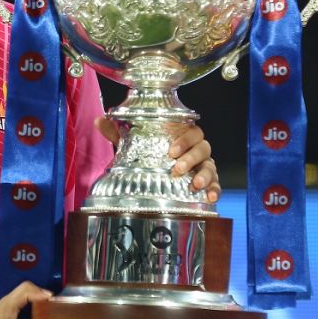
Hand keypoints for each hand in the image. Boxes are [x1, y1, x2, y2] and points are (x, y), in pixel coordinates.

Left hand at [95, 118, 220, 202]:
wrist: (157, 176)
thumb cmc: (151, 156)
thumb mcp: (134, 145)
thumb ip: (118, 133)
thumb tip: (100, 121)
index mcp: (183, 137)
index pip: (192, 132)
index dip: (184, 140)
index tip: (171, 151)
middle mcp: (196, 150)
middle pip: (203, 148)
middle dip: (191, 158)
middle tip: (176, 169)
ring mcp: (204, 166)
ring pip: (211, 166)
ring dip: (205, 175)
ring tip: (195, 185)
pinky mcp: (209, 182)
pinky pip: (217, 184)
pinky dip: (216, 190)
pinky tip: (210, 198)